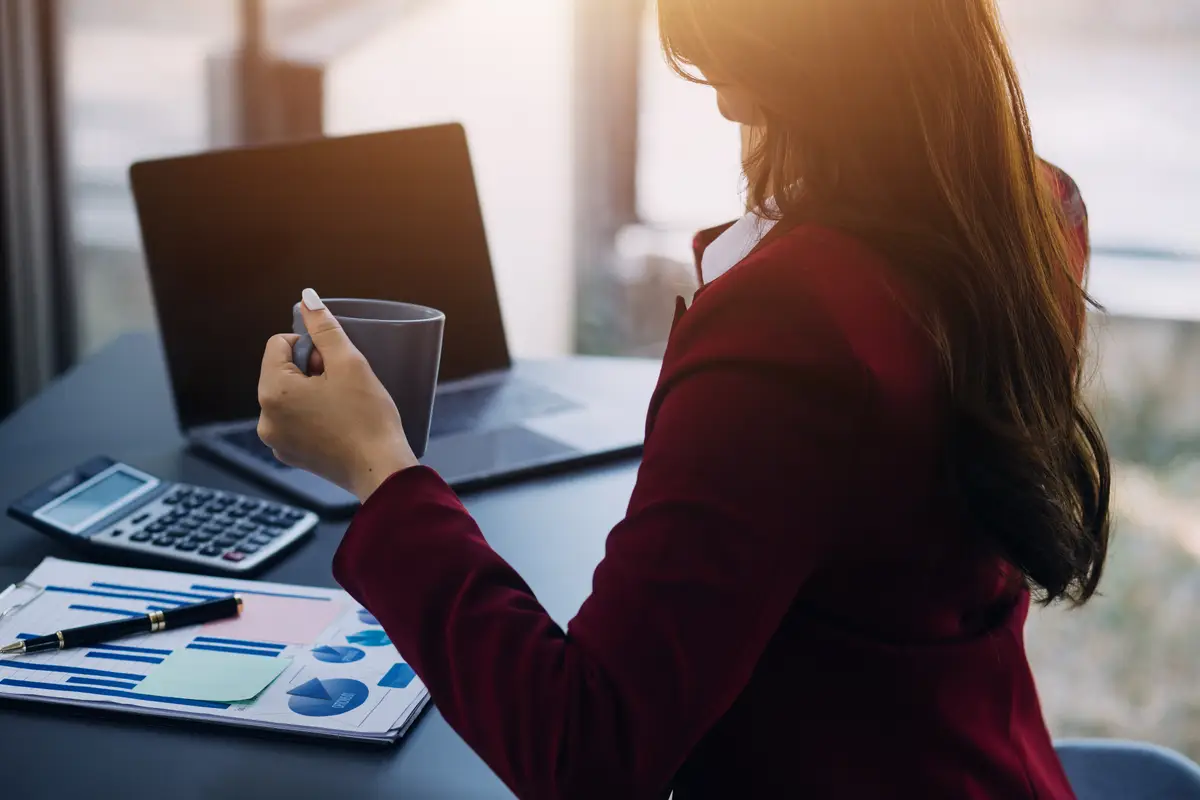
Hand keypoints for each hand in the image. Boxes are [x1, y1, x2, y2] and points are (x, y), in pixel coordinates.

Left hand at [257, 289, 418, 502]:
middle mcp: (265, 418)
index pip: (279, 344)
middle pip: (282, 371)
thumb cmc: (368, 417)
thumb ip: (324, 328)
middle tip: (344, 386)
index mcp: (272, 391)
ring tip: (344, 406)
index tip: (335, 365)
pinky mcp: (290, 455)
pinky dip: (313, 416)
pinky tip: (339, 424)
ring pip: (289, 397)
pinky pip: (295, 421)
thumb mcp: (349, 363)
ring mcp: (276, 441)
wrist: (381, 470)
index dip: (310, 347)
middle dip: (310, 371)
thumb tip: (306, 298)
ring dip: (312, 393)